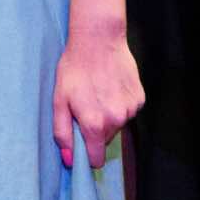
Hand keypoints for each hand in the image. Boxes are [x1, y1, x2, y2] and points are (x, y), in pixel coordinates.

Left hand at [52, 23, 144, 170]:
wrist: (98, 40)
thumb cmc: (74, 69)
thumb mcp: (59, 100)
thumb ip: (63, 133)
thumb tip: (70, 160)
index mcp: (95, 124)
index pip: (96, 159)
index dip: (87, 154)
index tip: (81, 142)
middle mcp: (116, 120)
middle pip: (106, 140)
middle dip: (95, 130)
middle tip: (86, 106)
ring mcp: (131, 109)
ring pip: (117, 125)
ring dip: (108, 115)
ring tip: (98, 92)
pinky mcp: (139, 98)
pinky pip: (127, 111)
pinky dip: (119, 104)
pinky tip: (110, 87)